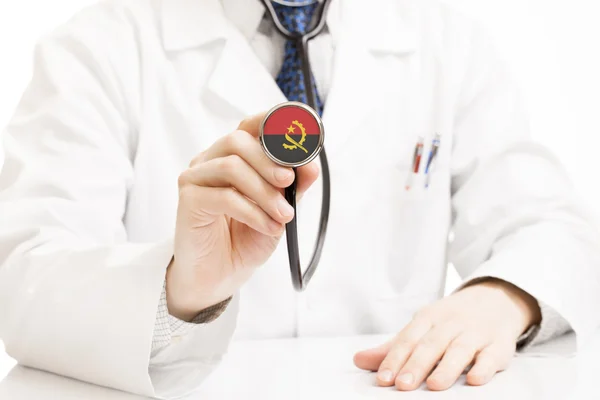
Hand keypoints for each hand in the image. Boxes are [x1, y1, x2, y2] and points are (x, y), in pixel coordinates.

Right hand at [167, 113, 319, 319]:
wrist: (220, 275)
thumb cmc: (246, 238)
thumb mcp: (279, 209)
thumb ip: (293, 186)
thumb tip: (311, 165)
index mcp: (232, 156)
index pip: (249, 126)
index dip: (271, 122)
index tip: (297, 133)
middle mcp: (210, 161)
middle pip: (237, 141)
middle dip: (269, 161)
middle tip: (288, 182)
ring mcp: (195, 179)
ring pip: (231, 166)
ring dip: (265, 192)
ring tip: (283, 215)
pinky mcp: (188, 201)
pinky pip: (224, 197)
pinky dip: (253, 212)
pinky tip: (268, 226)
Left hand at [354, 279, 541, 390]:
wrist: (495, 300)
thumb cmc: (451, 320)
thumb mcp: (422, 327)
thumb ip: (393, 347)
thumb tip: (359, 360)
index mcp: (429, 318)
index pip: (408, 338)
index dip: (395, 358)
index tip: (383, 378)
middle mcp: (451, 324)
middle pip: (431, 344)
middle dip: (416, 364)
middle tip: (402, 385)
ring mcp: (476, 333)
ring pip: (460, 349)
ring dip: (447, 367)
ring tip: (433, 385)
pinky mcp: (499, 344)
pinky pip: (492, 355)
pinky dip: (484, 367)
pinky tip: (475, 379)